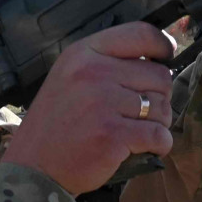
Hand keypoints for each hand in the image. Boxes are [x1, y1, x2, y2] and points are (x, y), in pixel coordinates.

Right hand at [4, 23, 175, 194]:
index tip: (167, 55)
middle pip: (159, 75)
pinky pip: (159, 134)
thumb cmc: (56, 125)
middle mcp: (93, 73)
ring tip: (136, 131)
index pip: (139, 34)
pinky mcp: (113, 134)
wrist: (33, 168)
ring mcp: (103, 103)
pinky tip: (145, 147)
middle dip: (159, 96)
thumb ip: (107, 63)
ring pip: (162, 107)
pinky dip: (160, 143)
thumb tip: (158, 58)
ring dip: (159, 122)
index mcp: (83, 53)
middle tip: (142, 113)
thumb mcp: (69, 77)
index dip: (162, 45)